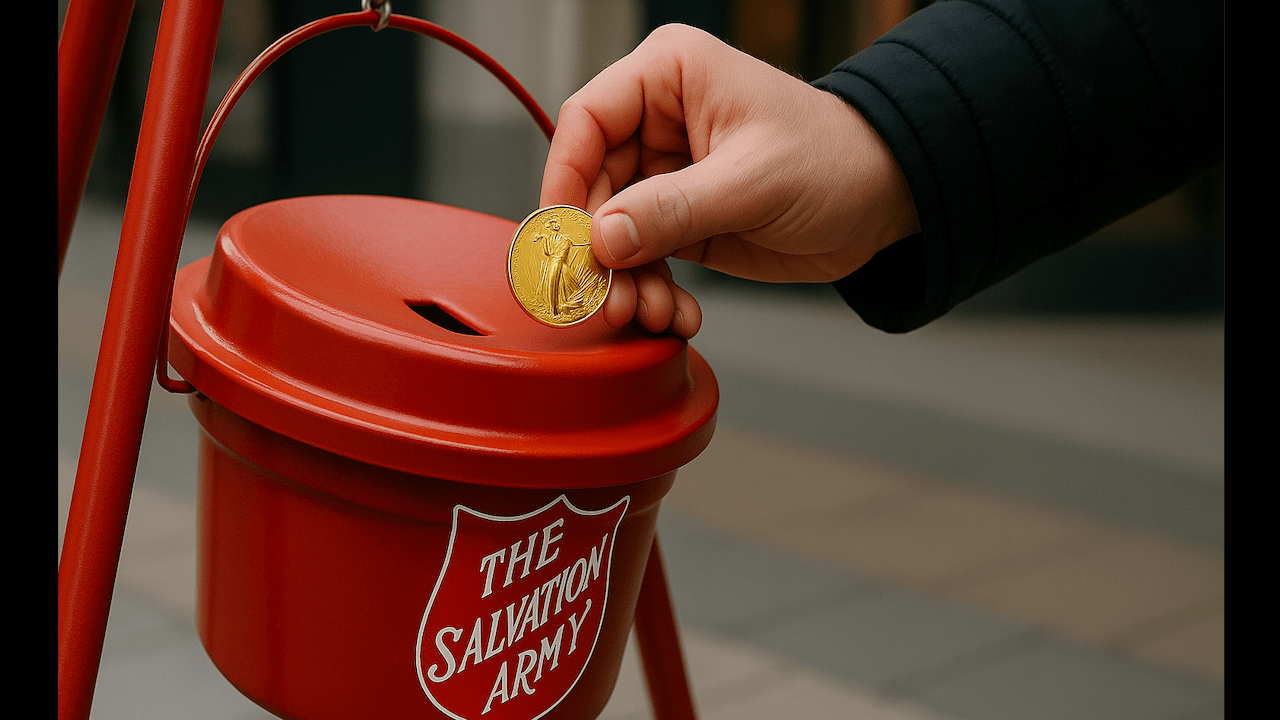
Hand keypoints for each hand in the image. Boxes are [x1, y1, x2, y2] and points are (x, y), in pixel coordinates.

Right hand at [540, 24, 918, 338]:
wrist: (884, 200)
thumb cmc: (835, 159)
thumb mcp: (753, 181)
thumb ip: (673, 210)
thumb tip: (601, 239)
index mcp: (670, 77)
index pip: (586, 121)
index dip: (564, 179)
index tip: (565, 238)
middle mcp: (658, 120)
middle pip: (590, 187)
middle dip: (598, 251)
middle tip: (611, 299)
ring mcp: (666, 174)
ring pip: (611, 233)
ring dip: (626, 282)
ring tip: (652, 314)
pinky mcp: (680, 219)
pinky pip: (642, 259)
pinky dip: (652, 291)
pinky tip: (678, 315)